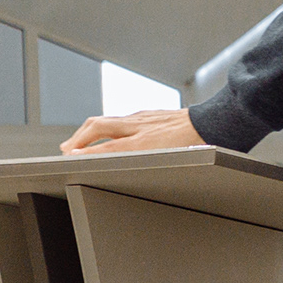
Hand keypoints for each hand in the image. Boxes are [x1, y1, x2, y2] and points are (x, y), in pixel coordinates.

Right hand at [61, 106, 202, 155]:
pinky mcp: (150, 114)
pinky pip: (121, 119)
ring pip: (107, 120)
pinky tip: (109, 133)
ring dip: (88, 131)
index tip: (69, 155)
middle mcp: (140, 126)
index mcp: (144, 141)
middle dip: (78, 138)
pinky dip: (107, 127)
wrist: (215, 122)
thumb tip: (130, 168)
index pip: (105, 146)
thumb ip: (149, 164)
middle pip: (98, 126)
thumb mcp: (173, 160)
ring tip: (78, 141)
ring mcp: (144, 117)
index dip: (85, 152)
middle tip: (66, 149)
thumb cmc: (200, 145)